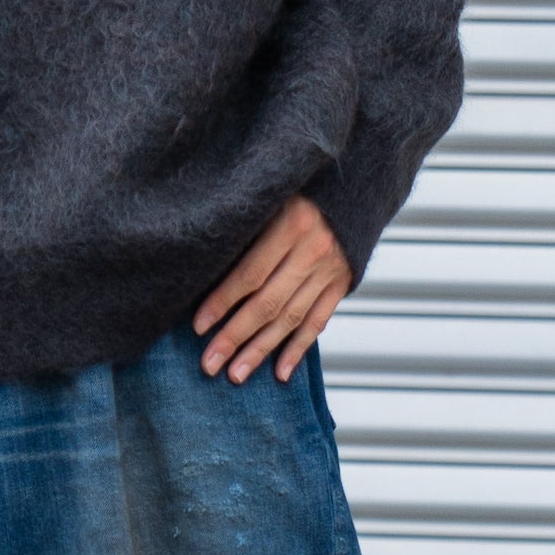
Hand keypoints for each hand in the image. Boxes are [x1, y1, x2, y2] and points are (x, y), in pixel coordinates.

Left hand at [192, 193, 352, 385]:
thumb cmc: (300, 185)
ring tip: (236, 373)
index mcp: (291, 223)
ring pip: (291, 318)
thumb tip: (206, 268)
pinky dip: (299, 348)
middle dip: (235, 336)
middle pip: (268, 303)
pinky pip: (318, 321)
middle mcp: (313, 250)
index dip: (222, 301)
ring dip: (262, 350)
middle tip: (209, 364)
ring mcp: (331, 270)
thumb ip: (247, 227)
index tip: (198, 326)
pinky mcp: (343, 282)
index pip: (250, 274)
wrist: (356, 181)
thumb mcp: (272, 195)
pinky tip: (280, 372)